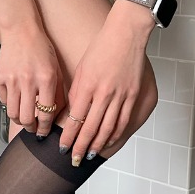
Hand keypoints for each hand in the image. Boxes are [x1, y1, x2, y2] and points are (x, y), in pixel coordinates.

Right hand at [0, 24, 60, 136]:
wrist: (21, 31)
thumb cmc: (41, 50)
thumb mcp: (56, 71)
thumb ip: (59, 95)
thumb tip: (56, 118)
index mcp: (46, 79)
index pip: (45, 114)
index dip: (44, 128)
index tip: (44, 133)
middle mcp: (27, 81)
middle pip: (26, 119)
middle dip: (31, 129)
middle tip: (33, 129)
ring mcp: (11, 80)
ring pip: (13, 114)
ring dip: (19, 121)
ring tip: (24, 119)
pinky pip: (4, 101)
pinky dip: (11, 105)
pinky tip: (17, 100)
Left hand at [61, 6, 157, 164]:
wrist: (127, 33)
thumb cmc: (101, 47)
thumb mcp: (81, 69)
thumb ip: (76, 93)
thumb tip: (72, 115)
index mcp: (87, 86)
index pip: (75, 119)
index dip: (68, 137)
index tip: (62, 148)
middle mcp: (103, 93)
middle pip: (90, 128)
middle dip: (80, 147)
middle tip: (73, 160)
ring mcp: (120, 95)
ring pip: (107, 129)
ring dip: (97, 145)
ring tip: (88, 156)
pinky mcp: (132, 95)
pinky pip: (122, 121)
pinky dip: (114, 135)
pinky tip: (108, 143)